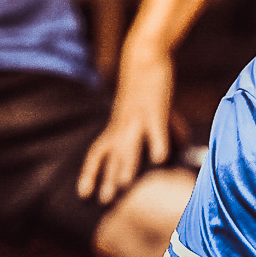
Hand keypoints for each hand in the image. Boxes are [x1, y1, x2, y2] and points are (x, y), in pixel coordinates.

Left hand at [77, 45, 175, 204]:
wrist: (145, 56)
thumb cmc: (147, 87)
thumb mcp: (150, 115)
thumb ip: (161, 135)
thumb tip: (172, 153)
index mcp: (117, 127)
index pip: (98, 152)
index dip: (90, 172)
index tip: (83, 194)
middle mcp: (123, 125)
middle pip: (112, 154)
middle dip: (107, 177)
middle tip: (104, 200)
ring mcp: (137, 118)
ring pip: (129, 144)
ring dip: (126, 164)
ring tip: (123, 184)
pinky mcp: (154, 109)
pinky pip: (155, 129)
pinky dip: (157, 144)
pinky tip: (160, 160)